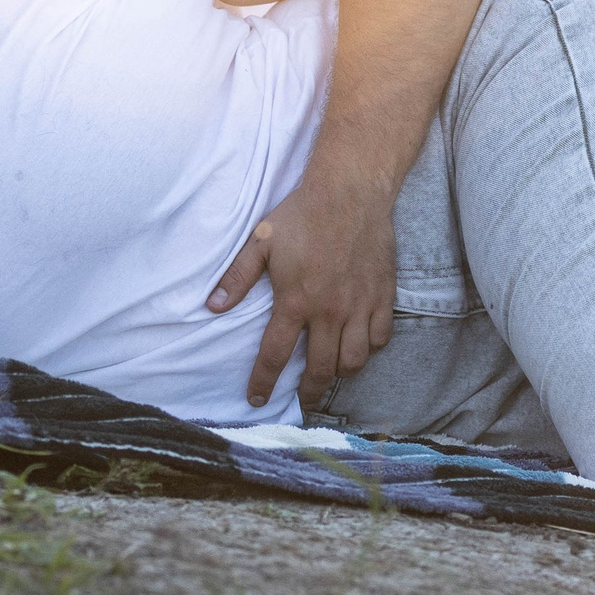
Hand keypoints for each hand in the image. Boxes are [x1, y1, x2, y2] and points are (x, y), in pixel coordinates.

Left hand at [204, 173, 396, 409]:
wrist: (351, 191)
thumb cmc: (302, 214)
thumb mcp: (261, 241)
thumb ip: (237, 277)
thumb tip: (212, 307)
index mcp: (295, 301)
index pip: (275, 355)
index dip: (263, 383)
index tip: (257, 400)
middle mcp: (329, 311)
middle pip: (320, 369)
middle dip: (309, 393)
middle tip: (303, 402)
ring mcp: (359, 306)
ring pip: (355, 360)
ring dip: (341, 374)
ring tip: (332, 374)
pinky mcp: (382, 296)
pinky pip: (382, 337)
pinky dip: (371, 348)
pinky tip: (362, 346)